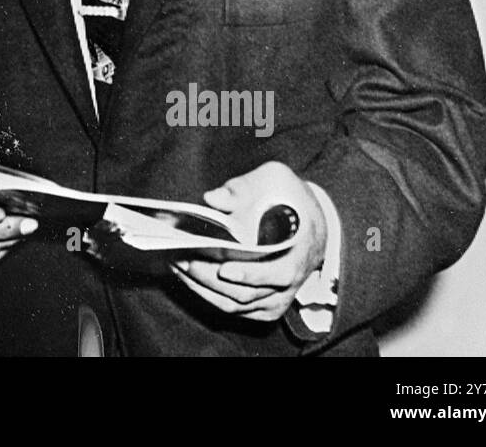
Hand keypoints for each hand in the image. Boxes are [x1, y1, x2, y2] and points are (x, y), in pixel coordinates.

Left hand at [170, 161, 326, 322]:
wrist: (311, 224)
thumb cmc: (289, 197)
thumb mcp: (275, 178)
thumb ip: (244, 187)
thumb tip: (212, 199)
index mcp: (298, 252)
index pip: (277, 274)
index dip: (250, 275)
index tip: (224, 269)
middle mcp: (289, 283)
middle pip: (245, 292)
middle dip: (209, 276)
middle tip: (180, 256)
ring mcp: (275, 298)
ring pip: (234, 304)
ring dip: (200, 286)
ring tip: (174, 262)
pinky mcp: (262, 306)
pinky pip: (230, 307)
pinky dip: (205, 293)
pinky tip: (184, 275)